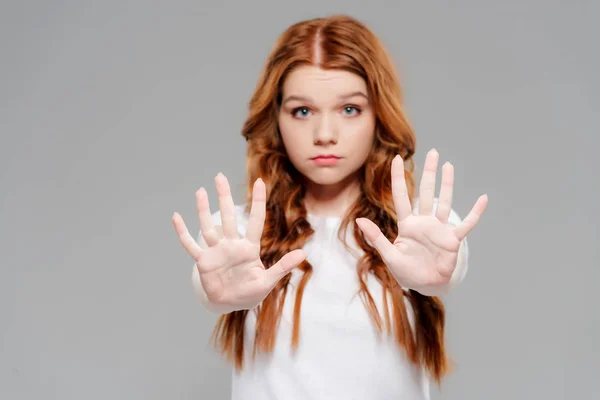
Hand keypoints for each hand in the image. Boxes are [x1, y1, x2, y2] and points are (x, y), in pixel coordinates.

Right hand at [172, 173, 305, 311]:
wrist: (231, 304)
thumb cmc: (251, 292)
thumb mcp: (269, 280)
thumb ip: (283, 266)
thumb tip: (303, 253)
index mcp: (249, 248)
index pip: (256, 221)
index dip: (258, 202)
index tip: (259, 182)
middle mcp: (232, 245)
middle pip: (228, 217)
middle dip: (224, 197)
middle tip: (220, 176)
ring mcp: (216, 252)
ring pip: (209, 227)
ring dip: (203, 210)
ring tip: (200, 191)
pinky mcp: (204, 262)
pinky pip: (191, 245)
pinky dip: (183, 232)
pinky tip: (177, 217)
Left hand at [355, 149, 487, 292]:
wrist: (425, 285)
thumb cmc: (406, 271)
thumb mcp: (389, 255)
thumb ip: (376, 237)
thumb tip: (359, 220)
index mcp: (407, 225)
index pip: (401, 196)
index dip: (398, 178)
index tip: (396, 158)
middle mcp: (423, 222)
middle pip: (426, 192)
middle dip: (429, 173)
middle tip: (433, 152)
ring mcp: (439, 229)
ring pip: (443, 202)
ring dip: (447, 184)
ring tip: (448, 166)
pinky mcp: (452, 240)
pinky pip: (466, 225)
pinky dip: (475, 213)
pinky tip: (483, 199)